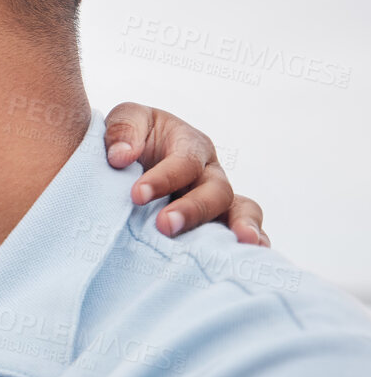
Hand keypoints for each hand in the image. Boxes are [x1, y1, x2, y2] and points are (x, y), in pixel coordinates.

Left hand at [104, 101, 266, 244]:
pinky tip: (252, 256)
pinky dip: (255, 241)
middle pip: (215, 190)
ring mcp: (217, 199)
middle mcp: (209, 173)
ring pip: (241, 209)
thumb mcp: (124, 120)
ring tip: (240, 242)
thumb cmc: (130, 139)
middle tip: (166, 225)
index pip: (185, 161)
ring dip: (240, 225)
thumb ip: (122, 131)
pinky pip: (242, 230)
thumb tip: (122, 157)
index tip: (137, 194)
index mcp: (190, 145)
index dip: (164, 178)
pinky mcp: (216, 223)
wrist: (130, 161)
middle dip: (193, 209)